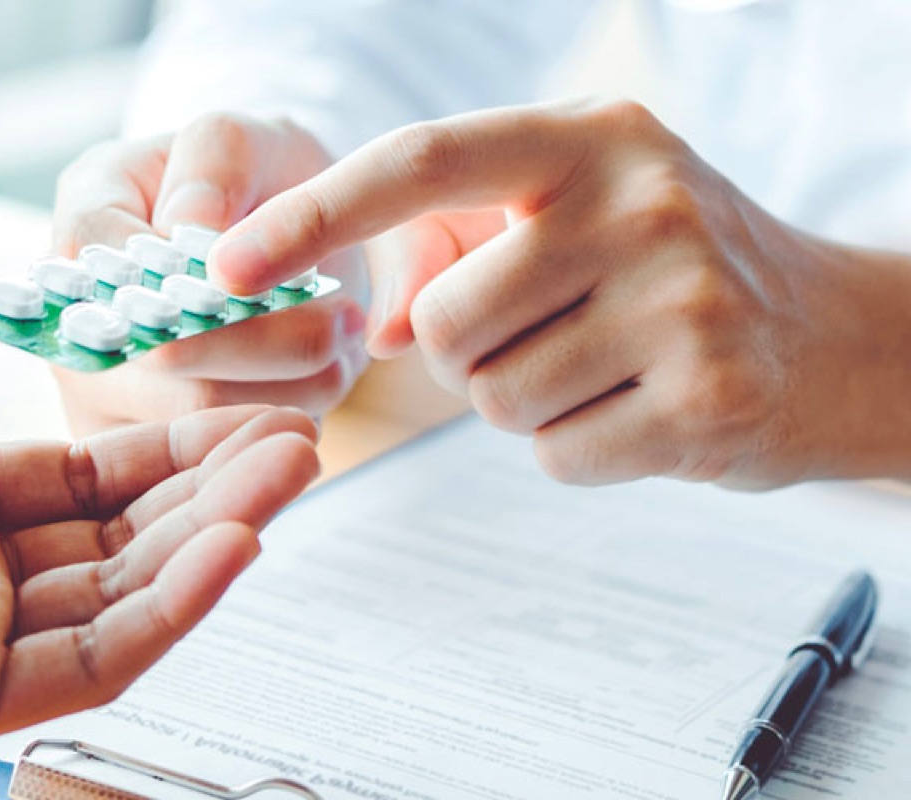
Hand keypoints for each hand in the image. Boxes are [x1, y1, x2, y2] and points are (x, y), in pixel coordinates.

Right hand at [51, 114, 368, 434]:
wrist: (279, 235)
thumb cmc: (253, 178)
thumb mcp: (241, 136)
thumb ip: (213, 162)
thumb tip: (186, 231)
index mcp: (83, 228)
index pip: (113, 267)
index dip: (194, 283)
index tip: (269, 274)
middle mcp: (76, 322)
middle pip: (164, 361)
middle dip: (264, 342)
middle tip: (341, 318)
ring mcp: (109, 395)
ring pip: (204, 416)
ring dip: (289, 383)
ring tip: (340, 341)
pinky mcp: (154, 445)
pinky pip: (225, 452)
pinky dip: (289, 415)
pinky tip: (320, 378)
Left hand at [208, 98, 910, 486]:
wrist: (831, 338)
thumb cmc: (669, 271)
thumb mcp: (572, 219)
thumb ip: (453, 250)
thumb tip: (357, 329)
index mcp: (589, 139)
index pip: (420, 162)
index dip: (311, 217)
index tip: (224, 266)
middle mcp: (639, 200)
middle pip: (441, 321)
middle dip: (460, 353)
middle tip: (542, 335)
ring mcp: (681, 298)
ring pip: (489, 396)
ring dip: (517, 401)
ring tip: (600, 366)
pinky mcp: (705, 394)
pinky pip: (551, 453)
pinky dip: (571, 448)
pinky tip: (636, 408)